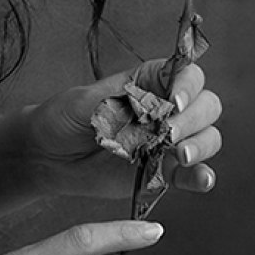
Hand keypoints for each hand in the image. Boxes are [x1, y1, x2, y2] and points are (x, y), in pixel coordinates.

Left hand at [22, 59, 222, 201]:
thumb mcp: (85, 103)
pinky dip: (201, 176)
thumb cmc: (64, 117)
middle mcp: (166, 109)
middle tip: (169, 134)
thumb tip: (149, 110)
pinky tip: (200, 179)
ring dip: (201, 146)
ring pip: (207, 138)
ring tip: (179, 155)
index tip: (174, 102)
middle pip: (206, 106)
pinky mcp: (164, 172)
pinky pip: (193, 174)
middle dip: (194, 119)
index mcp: (149, 82)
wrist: (47, 155)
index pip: (187, 75)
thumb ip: (119, 105)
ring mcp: (168, 141)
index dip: (188, 86)